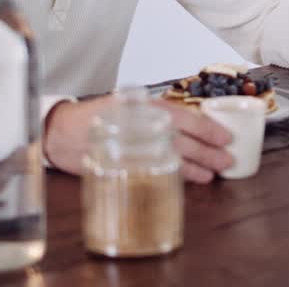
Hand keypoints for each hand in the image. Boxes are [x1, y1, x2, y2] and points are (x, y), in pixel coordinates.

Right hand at [43, 95, 234, 182]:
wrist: (62, 130)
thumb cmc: (99, 117)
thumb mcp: (129, 107)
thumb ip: (155, 115)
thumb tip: (191, 127)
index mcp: (147, 106)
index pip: (185, 117)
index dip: (208, 129)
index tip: (226, 138)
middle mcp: (142, 124)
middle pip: (184, 140)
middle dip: (208, 152)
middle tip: (226, 160)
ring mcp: (132, 145)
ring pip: (173, 157)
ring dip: (196, 168)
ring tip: (212, 174)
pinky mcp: (124, 163)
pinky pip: (155, 170)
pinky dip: (175, 176)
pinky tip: (188, 180)